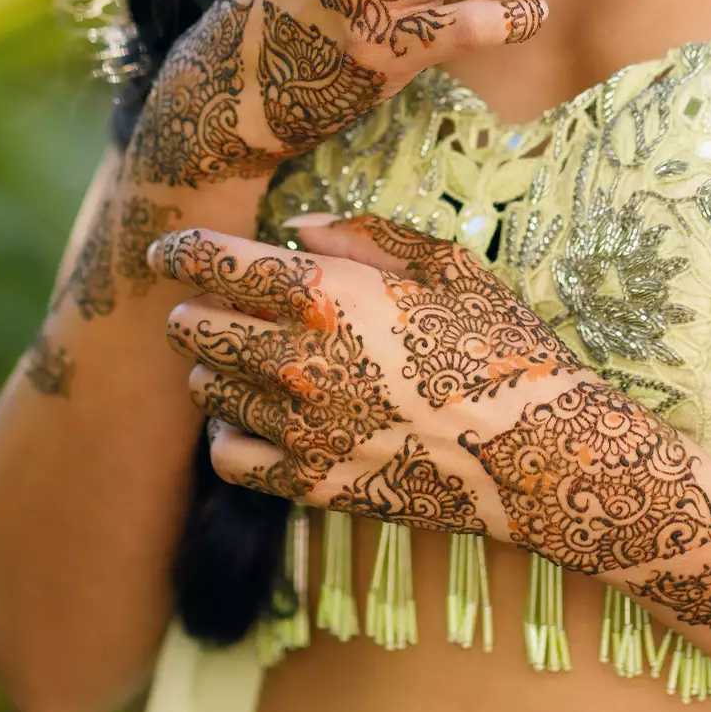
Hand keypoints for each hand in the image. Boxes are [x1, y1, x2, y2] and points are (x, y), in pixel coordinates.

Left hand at [150, 216, 710, 575]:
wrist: (540, 451)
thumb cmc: (501, 344)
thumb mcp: (447, 266)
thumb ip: (365, 235)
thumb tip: (295, 229)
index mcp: (326, 295)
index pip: (213, 263)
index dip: (177, 251)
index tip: (169, 252)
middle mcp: (297, 360)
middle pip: (193, 328)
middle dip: (195, 309)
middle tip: (219, 307)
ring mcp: (301, 428)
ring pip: (207, 390)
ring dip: (216, 368)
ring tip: (248, 362)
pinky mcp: (313, 483)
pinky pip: (230, 458)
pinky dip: (228, 434)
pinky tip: (255, 420)